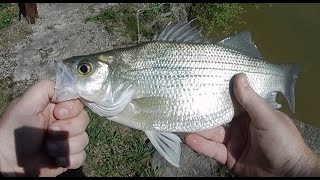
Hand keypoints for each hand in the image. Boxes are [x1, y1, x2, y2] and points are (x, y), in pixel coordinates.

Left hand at [0, 80, 88, 176]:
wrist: (8, 163)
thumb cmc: (13, 132)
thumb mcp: (24, 104)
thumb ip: (45, 88)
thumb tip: (68, 86)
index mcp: (55, 107)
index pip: (78, 102)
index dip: (72, 108)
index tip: (59, 113)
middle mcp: (64, 122)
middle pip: (83, 120)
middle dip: (67, 129)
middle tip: (49, 132)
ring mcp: (68, 140)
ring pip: (84, 139)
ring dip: (64, 146)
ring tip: (48, 149)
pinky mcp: (69, 157)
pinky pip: (82, 156)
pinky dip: (69, 159)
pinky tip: (55, 160)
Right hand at [185, 73, 319, 175]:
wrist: (288, 176)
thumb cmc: (283, 143)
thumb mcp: (267, 118)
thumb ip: (251, 100)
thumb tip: (238, 76)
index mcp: (252, 113)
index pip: (231, 101)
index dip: (218, 94)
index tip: (201, 84)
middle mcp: (240, 126)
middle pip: (218, 118)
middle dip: (202, 112)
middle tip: (185, 104)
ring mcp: (233, 142)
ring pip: (212, 134)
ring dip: (198, 130)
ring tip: (182, 124)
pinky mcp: (228, 158)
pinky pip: (213, 150)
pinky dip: (201, 145)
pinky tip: (190, 139)